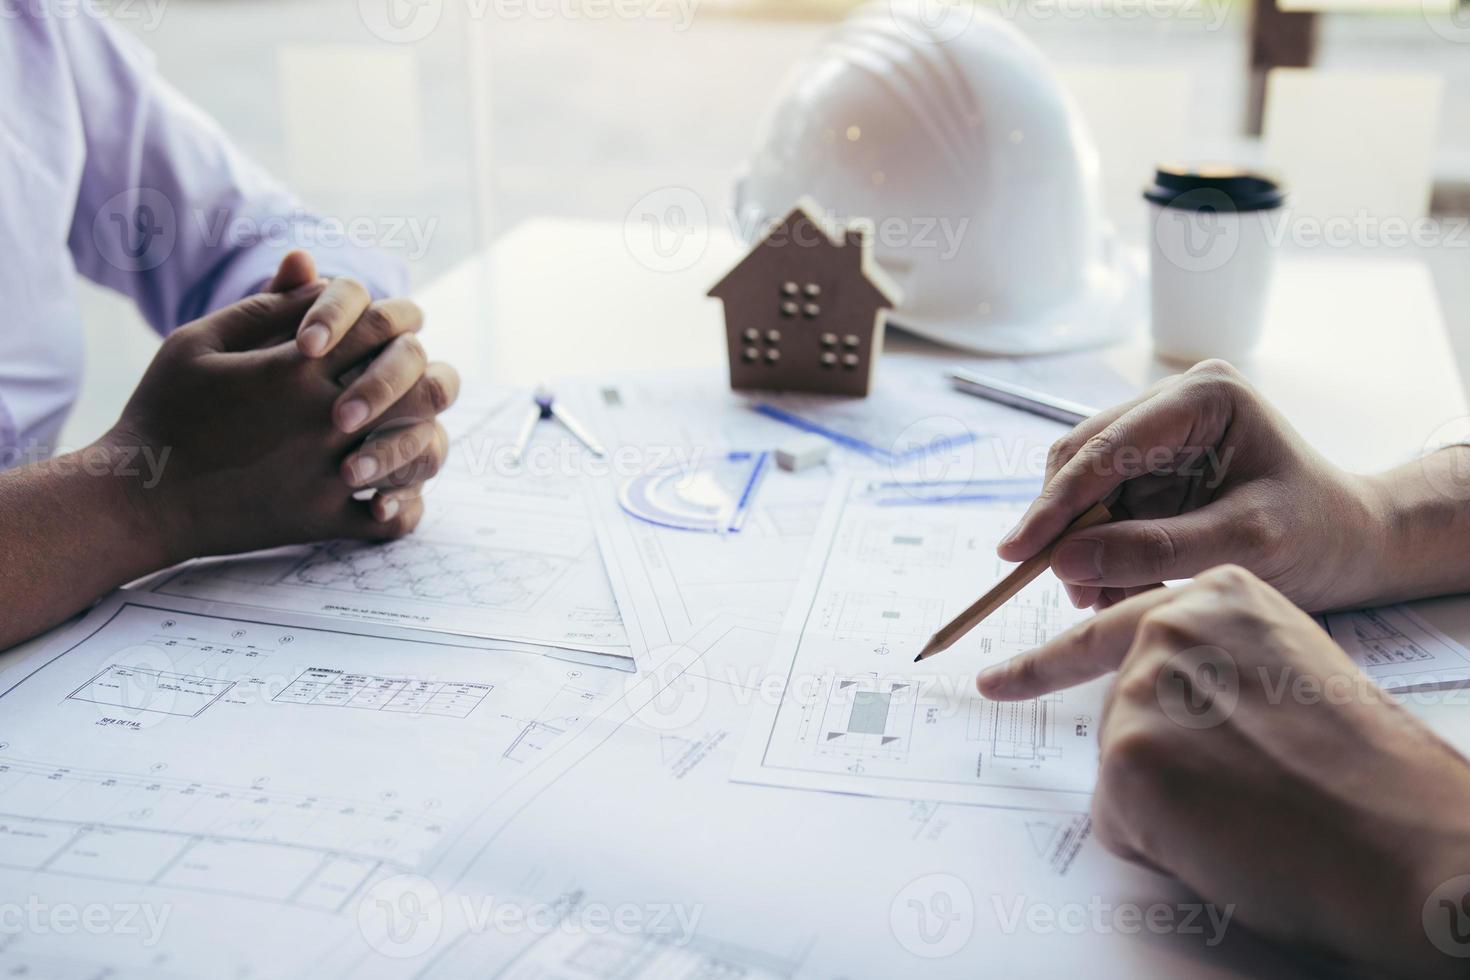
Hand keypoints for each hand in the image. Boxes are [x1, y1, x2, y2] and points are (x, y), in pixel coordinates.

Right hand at [105, 283, 453, 561]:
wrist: (137, 496)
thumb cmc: (164, 409)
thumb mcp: (199, 342)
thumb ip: (264, 303)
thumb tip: (312, 265)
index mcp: (298, 366)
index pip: (383, 326)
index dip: (397, 319)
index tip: (392, 327)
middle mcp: (325, 417)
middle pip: (419, 383)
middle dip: (423, 374)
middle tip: (414, 377)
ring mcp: (328, 472)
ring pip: (420, 449)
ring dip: (422, 435)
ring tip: (408, 430)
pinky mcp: (322, 520)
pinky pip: (391, 521)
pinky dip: (402, 509)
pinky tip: (390, 494)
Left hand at [978, 566, 1469, 978]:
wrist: (1411, 838)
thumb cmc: (1367, 771)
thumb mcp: (1288, 672)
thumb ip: (1213, 666)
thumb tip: (1161, 708)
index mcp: (1218, 595)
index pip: (1107, 627)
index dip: (1045, 666)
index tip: (991, 682)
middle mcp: (1168, 626)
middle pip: (1118, 710)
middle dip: (1166, 762)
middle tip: (1247, 787)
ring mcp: (1141, 687)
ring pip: (1120, 768)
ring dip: (1169, 804)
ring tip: (1251, 809)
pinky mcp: (1127, 756)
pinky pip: (1116, 820)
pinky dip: (1161, 845)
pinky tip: (1227, 837)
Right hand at [997, 360, 1384, 612]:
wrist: (1353, 544)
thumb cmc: (1318, 535)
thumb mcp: (1243, 544)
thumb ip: (1155, 549)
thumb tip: (1066, 562)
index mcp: (1203, 397)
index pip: (1107, 447)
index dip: (1056, 502)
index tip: (1016, 550)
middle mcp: (1172, 403)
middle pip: (1082, 458)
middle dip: (1064, 526)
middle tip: (1061, 588)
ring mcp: (1159, 433)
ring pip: (1084, 485)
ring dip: (1079, 544)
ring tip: (1094, 599)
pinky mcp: (1152, 466)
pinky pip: (1102, 507)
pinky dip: (1098, 550)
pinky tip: (1111, 587)